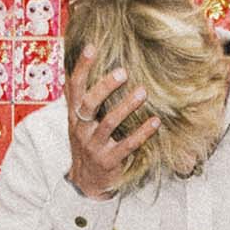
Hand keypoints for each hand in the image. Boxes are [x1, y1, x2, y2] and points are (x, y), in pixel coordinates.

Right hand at [65, 43, 158, 199]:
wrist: (86, 182)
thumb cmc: (87, 143)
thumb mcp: (78, 120)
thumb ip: (80, 96)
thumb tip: (84, 63)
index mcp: (75, 115)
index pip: (74, 87)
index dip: (81, 67)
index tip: (91, 46)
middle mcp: (81, 129)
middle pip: (89, 104)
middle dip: (105, 87)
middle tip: (123, 72)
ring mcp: (94, 146)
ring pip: (108, 124)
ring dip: (125, 107)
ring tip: (142, 92)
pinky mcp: (109, 161)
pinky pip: (127, 146)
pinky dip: (141, 133)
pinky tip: (155, 121)